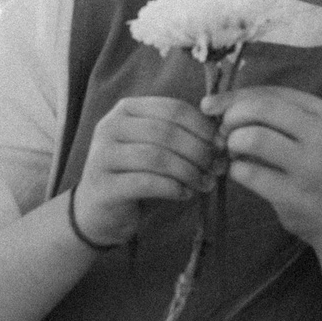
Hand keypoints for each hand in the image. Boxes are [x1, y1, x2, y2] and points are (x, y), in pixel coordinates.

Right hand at [69, 96, 222, 248]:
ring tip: (205, 183)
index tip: (223, 145)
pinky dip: (172, 188)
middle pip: (166, 131)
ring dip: (189, 171)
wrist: (98, 212)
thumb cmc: (136, 175)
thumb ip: (182, 136)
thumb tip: (223, 138)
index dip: (203, 126)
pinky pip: (146, 183)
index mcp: (126, 109)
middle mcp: (110, 126)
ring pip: (157, 157)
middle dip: (199, 150)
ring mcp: (102, 155)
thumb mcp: (157, 148)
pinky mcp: (103, 186)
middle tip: (218, 168)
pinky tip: (185, 195)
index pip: (173, 108)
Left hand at [207, 84, 321, 259]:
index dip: (234, 97)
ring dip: (232, 144)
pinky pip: (249, 173)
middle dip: (231, 117)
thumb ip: (279, 116)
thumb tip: (223, 105)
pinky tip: (242, 174)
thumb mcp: (316, 135)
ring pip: (252, 138)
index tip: (210, 106)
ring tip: (235, 154)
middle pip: (260, 109)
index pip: (271, 93)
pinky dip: (236, 170)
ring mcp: (310, 168)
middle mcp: (321, 136)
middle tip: (224, 134)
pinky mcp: (295, 197)